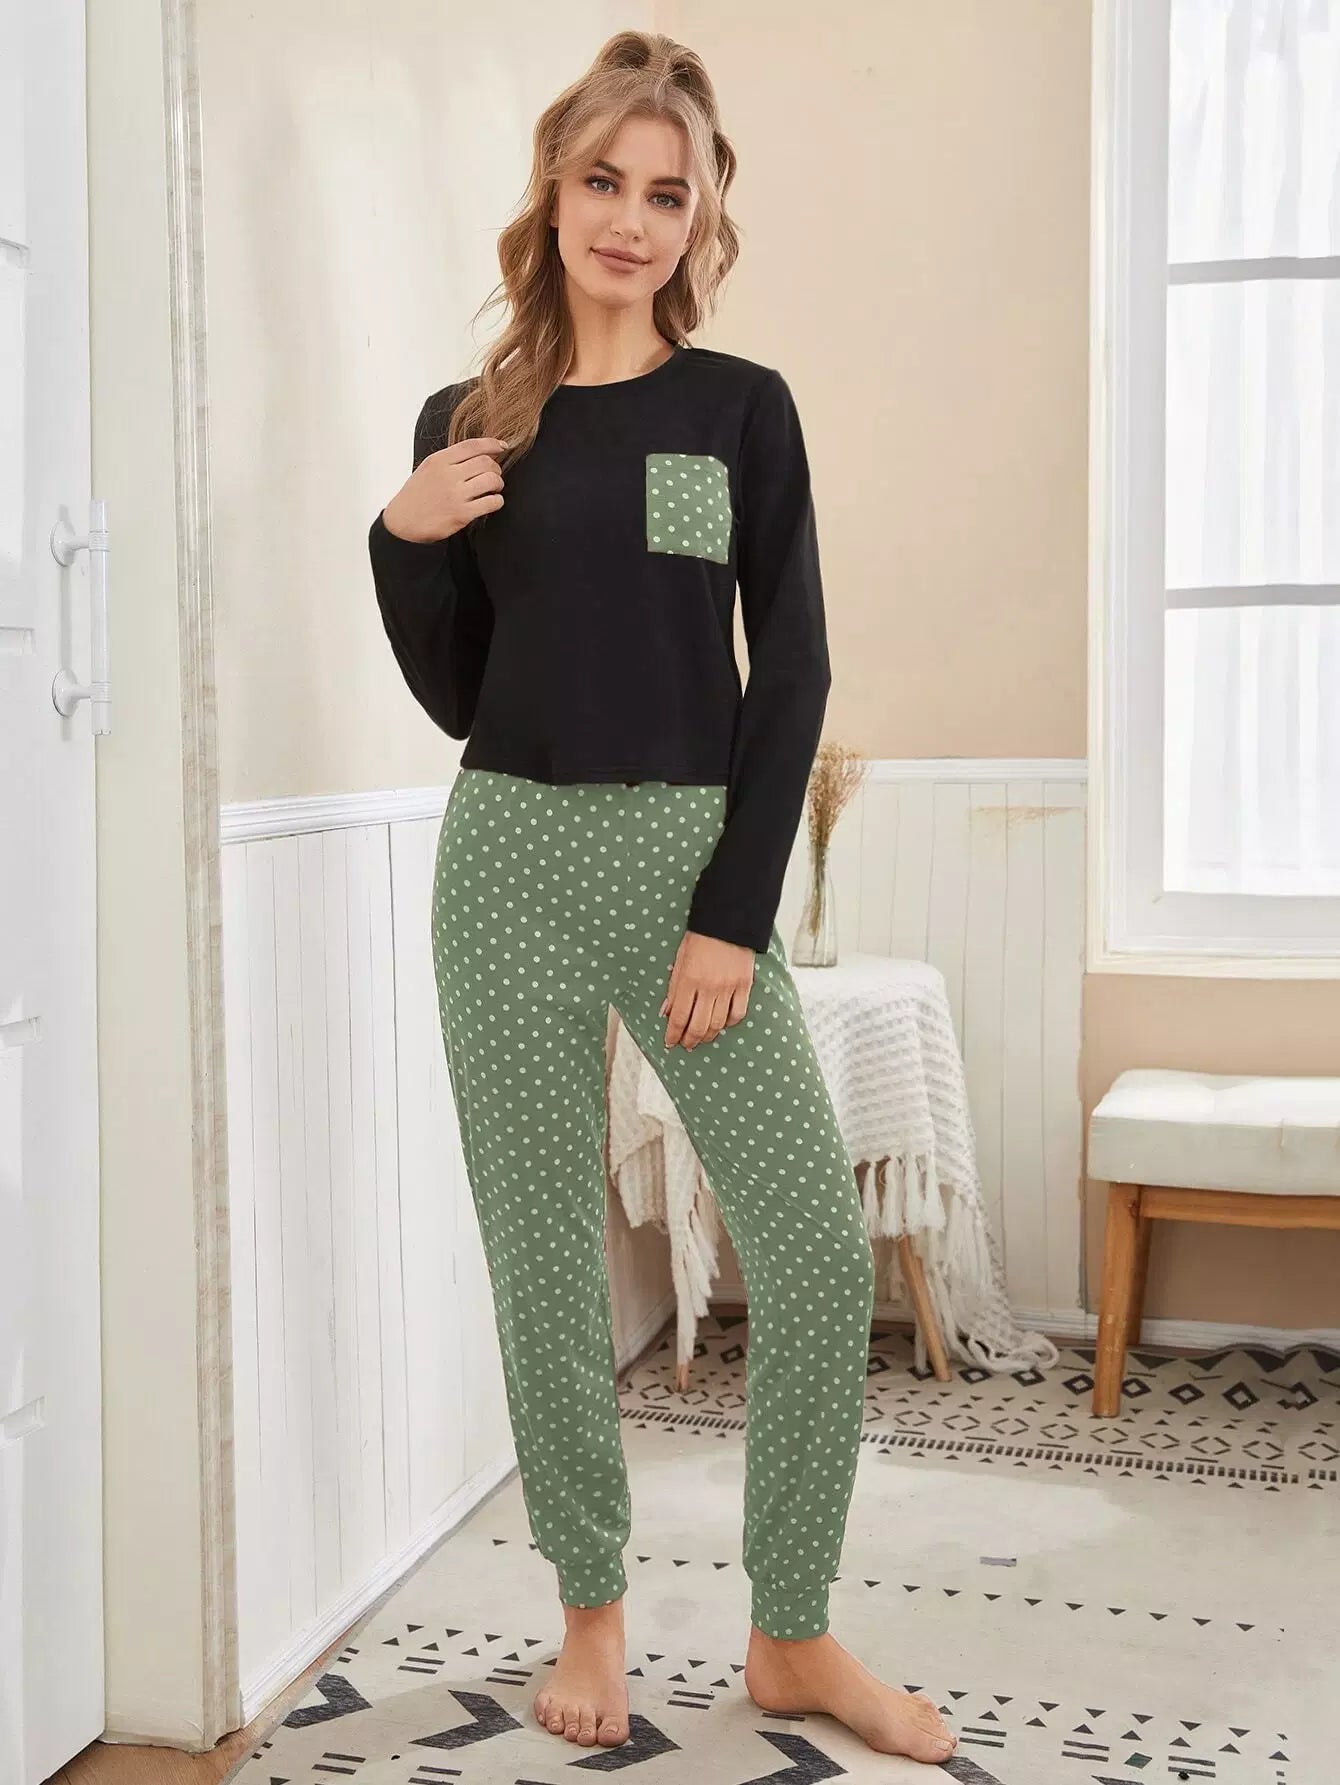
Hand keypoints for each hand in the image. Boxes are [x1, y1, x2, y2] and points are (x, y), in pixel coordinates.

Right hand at [381, 430, 509, 544]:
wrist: (402, 523)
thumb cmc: (416, 495)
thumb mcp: (428, 468)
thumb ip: (450, 459)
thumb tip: (479, 452)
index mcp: (439, 460)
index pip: (472, 445)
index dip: (492, 444)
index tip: (502, 447)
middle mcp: (448, 475)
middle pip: (486, 462)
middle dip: (495, 468)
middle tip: (493, 476)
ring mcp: (456, 494)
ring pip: (492, 480)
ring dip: (498, 484)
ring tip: (493, 489)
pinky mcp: (462, 514)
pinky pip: (492, 502)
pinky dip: (497, 501)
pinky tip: (492, 502)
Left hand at [659, 930, 754, 1048]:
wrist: (728, 920)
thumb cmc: (700, 937)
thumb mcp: (679, 959)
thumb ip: (674, 987)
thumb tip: (667, 1011)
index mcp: (689, 980)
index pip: (679, 1017)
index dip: (673, 1034)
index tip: (669, 1042)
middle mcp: (709, 987)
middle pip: (698, 1026)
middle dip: (689, 1040)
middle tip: (685, 1045)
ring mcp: (728, 988)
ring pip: (717, 1023)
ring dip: (707, 1035)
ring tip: (701, 1039)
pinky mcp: (745, 985)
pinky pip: (738, 1013)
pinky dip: (729, 1023)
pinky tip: (722, 1024)